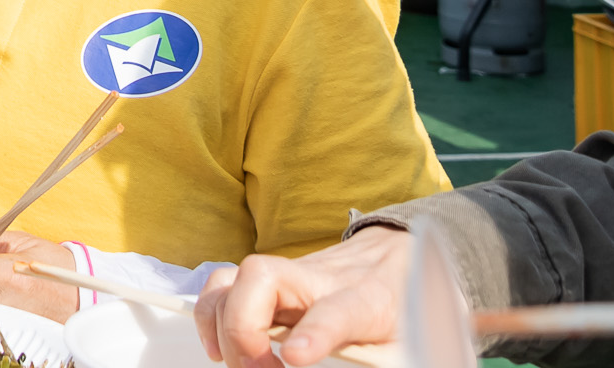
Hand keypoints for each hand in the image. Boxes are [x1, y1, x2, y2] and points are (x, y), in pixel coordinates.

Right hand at [194, 227, 411, 367]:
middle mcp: (318, 278)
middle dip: (245, 330)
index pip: (338, 311)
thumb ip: (376, 359)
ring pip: (232, 279)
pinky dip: (209, 316)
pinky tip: (219, 346)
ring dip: (221, 326)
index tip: (293, 358)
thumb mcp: (404, 343)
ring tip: (240, 363)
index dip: (314, 334)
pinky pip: (220, 285)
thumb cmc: (399, 305)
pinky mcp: (264, 278)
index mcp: (365, 299)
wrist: (395, 256)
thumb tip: (353, 365)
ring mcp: (286, 273)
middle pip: (264, 279)